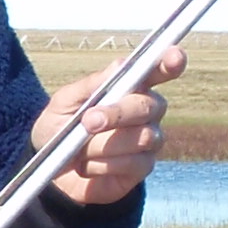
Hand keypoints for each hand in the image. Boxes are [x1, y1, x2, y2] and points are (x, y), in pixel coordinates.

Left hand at [29, 47, 183, 204]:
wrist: (51, 170)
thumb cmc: (60, 126)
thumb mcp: (65, 101)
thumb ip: (93, 84)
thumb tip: (120, 66)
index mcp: (131, 86)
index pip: (158, 70)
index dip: (170, 62)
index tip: (175, 57)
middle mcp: (148, 110)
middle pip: (147, 106)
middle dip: (116, 114)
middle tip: (88, 121)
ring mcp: (149, 139)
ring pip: (141, 137)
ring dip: (102, 145)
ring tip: (79, 150)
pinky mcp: (144, 167)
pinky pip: (132, 163)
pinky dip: (101, 165)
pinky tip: (87, 166)